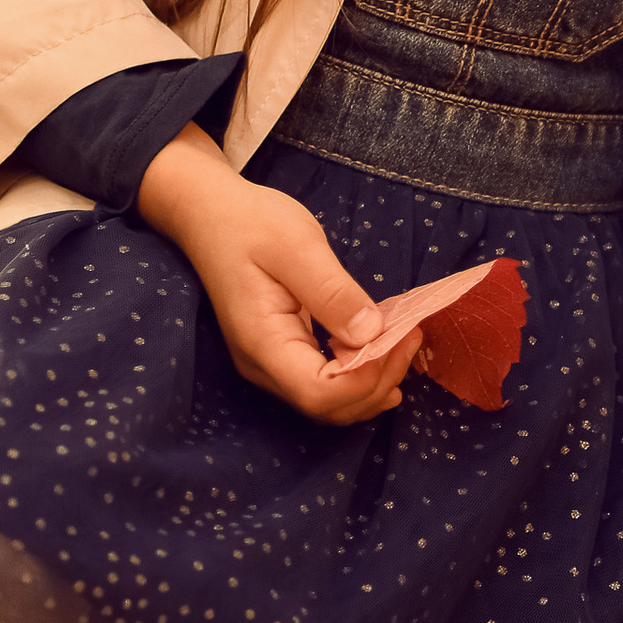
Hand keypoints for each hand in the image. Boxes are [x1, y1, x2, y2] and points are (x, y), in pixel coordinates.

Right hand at [136, 124, 420, 422]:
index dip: (366, 378)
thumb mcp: (298, 246)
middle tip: (411, 335)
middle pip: (328, 408)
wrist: (211, 215)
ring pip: (330, 404)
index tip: (399, 337)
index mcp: (263, 342)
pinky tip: (382, 347)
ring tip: (404, 340)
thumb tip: (372, 333)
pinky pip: (326, 384)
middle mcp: (263, 366)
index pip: (320, 394)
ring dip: (373, 381)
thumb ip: (333, 293)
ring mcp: (270, 364)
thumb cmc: (251, 223)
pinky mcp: (282, 354)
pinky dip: (360, 374)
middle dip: (378, 381)